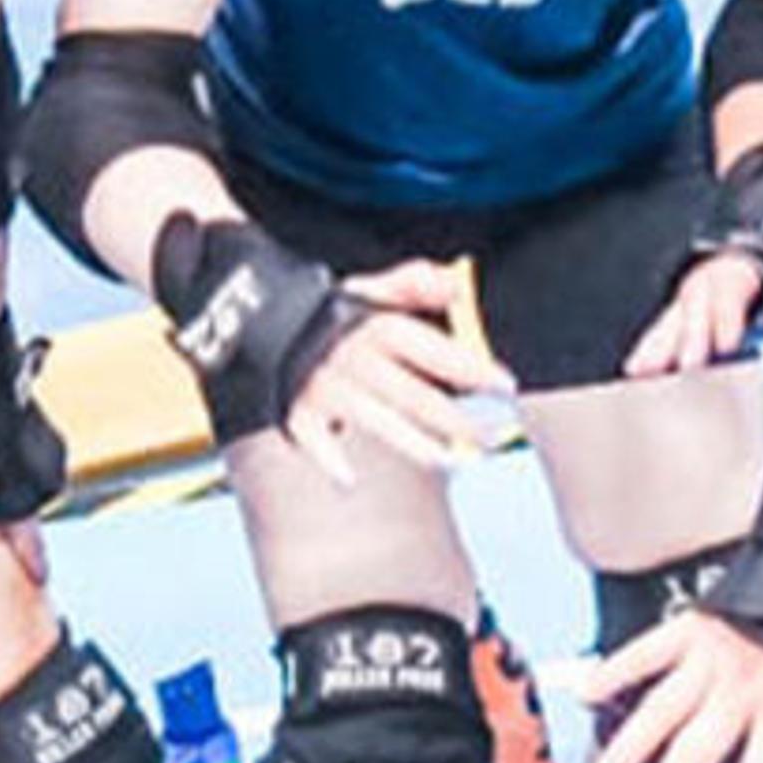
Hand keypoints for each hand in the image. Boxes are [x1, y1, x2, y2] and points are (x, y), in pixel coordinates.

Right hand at [282, 258, 507, 483]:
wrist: (257, 318)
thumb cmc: (332, 316)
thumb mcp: (371, 291)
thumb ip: (414, 283)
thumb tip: (456, 284)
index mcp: (372, 327)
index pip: (428, 346)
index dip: (468, 366)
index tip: (505, 385)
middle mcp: (349, 357)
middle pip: (409, 391)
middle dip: (453, 418)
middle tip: (490, 438)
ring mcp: (322, 386)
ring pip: (373, 418)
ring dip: (413, 443)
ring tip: (451, 461)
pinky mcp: (295, 410)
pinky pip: (310, 437)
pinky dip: (326, 457)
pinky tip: (348, 479)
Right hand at [623, 233, 762, 376]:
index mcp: (739, 268)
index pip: (728, 294)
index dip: (727, 320)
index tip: (728, 346)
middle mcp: (709, 280)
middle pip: (694, 309)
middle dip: (691, 340)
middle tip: (690, 368)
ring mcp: (693, 297)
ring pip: (672, 319)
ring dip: (660, 346)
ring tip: (648, 372)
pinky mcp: (685, 311)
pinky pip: (663, 329)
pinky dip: (650, 349)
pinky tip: (639, 369)